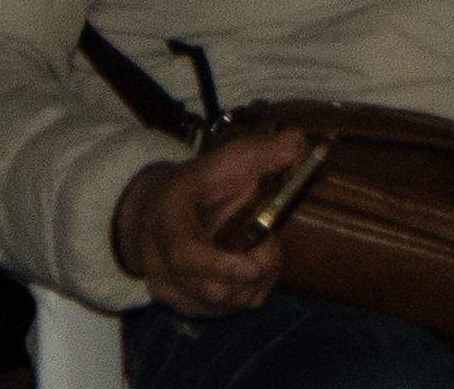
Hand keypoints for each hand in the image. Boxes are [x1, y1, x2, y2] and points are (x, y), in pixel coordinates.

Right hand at [113, 122, 322, 318]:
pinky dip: (252, 290)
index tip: (267, 246)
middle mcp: (160, 265)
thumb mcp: (224, 159)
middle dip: (255, 269)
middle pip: (211, 289)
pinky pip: (228, 310)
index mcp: (166, 221)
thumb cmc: (196, 185)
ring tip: (265, 250)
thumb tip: (298, 144)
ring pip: (224, 304)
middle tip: (272, 242)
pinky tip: (256, 267)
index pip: (186, 255)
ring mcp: (171, 291)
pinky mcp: (186, 306)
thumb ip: (263, 151)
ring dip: (258, 280)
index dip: (227, 263)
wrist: (154, 210)